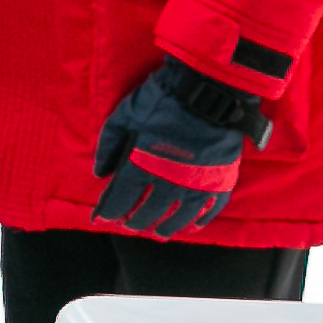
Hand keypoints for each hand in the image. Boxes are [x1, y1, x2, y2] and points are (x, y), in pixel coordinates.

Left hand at [91, 59, 268, 235]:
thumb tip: (100, 173)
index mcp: (141, 165)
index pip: (121, 199)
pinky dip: (200, 220)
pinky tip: (192, 226)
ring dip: (166, 227)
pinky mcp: (221, 179)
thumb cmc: (162, 99)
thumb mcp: (124, 116)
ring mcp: (198, 183)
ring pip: (179, 217)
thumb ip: (109, 145)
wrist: (209, 90)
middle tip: (130, 225)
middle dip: (135, 221)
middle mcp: (169, 182)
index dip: (110, 211)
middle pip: (148, 212)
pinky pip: (210, 209)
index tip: (103, 218)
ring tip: (158, 232)